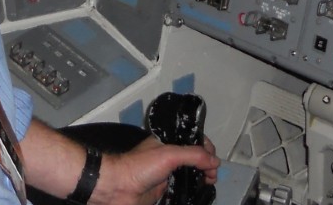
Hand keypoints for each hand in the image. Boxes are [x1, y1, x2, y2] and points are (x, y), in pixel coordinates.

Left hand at [89, 134, 219, 204]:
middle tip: (212, 175)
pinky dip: (193, 189)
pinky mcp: (164, 189)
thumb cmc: (140, 167)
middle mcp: (168, 156)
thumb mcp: (169, 154)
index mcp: (168, 142)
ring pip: (190, 173)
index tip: (213, 160)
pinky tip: (199, 192)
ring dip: (202, 177)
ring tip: (208, 183)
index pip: (193, 140)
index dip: (206, 148)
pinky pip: (183, 188)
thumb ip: (194, 155)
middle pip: (194, 158)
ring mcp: (167, 173)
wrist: (118, 188)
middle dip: (207, 164)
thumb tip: (215, 161)